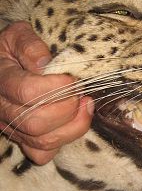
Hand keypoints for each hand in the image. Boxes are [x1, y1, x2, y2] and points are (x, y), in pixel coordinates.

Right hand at [0, 21, 93, 164]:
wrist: (4, 68)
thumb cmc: (14, 52)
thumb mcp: (17, 37)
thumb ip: (29, 45)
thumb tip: (46, 64)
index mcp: (1, 81)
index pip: (28, 92)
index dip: (57, 87)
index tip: (72, 79)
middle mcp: (3, 110)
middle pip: (37, 123)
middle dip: (67, 108)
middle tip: (80, 93)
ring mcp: (14, 129)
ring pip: (44, 142)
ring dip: (74, 125)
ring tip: (85, 105)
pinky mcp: (24, 140)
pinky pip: (42, 154)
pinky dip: (62, 142)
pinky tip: (70, 123)